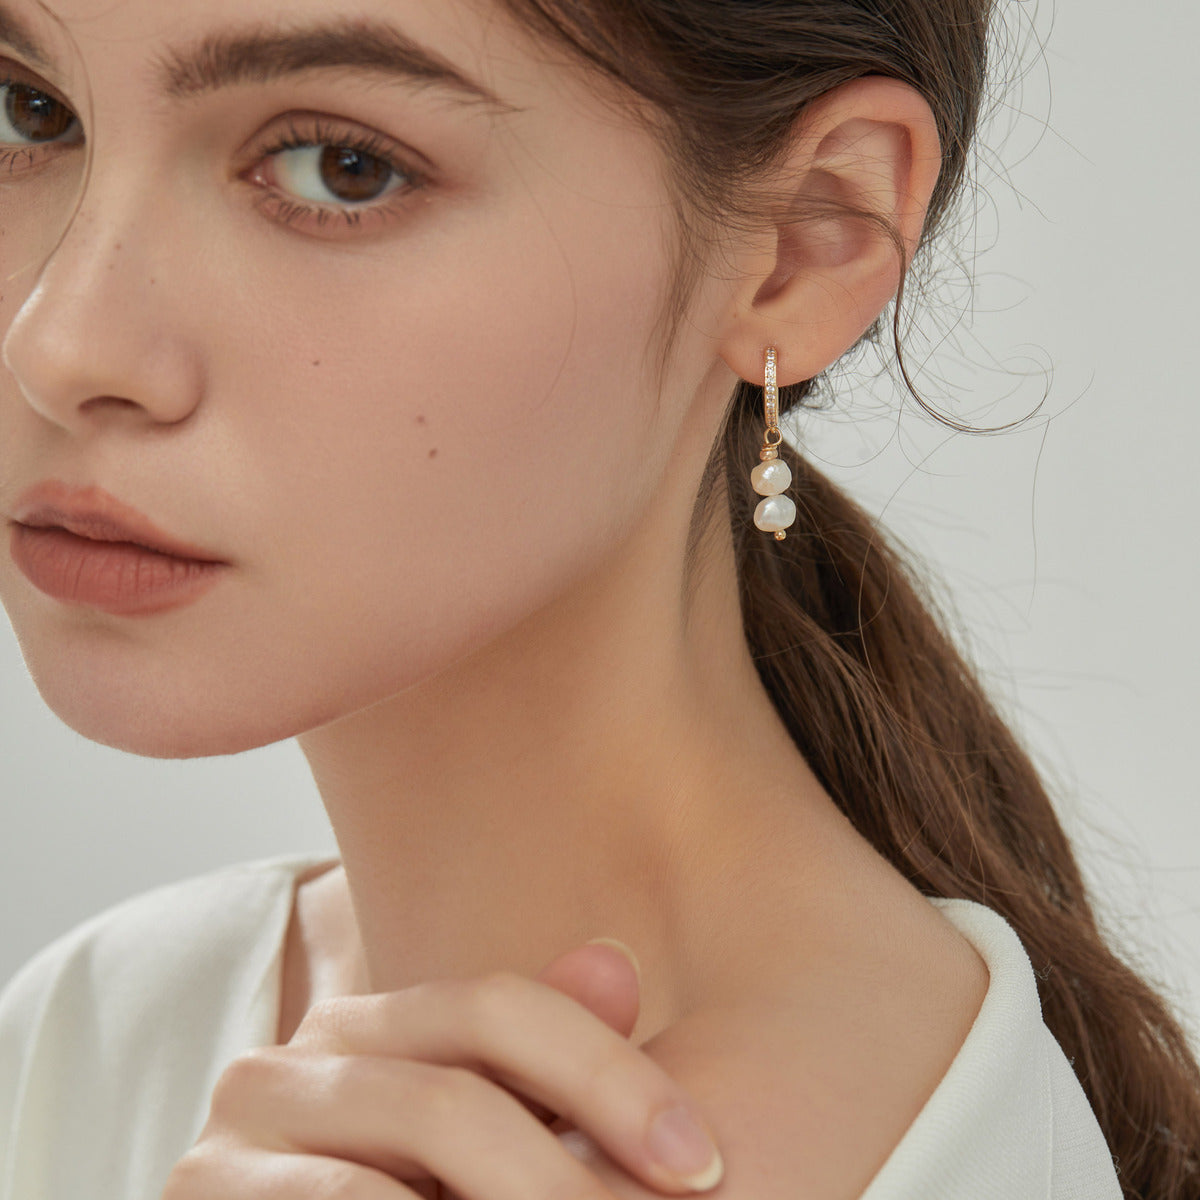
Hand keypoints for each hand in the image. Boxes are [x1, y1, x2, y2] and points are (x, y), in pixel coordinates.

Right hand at [161, 940, 724, 1198]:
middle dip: (565, 1179)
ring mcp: (233, 1131)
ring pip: (400, 1160)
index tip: (699, 1162)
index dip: (612, 1078)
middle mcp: (292, 1057)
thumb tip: (616, 961)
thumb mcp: (489, 1144)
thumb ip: (547, 1063)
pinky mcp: (196, 1193)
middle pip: (454, 1095)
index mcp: (365, 1025)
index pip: (500, 1007)